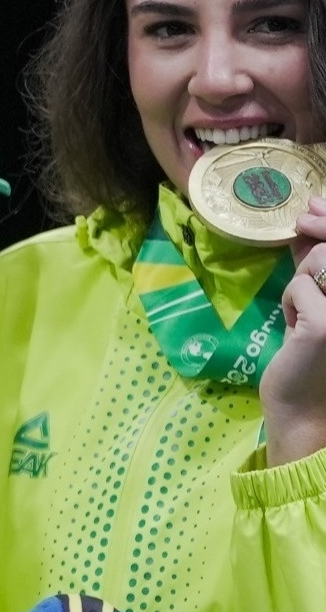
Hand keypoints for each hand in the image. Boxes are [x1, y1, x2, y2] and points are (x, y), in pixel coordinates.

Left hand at [260, 195, 325, 463]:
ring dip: (302, 281)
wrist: (302, 408)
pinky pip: (299, 286)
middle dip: (321, 231)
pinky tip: (295, 329)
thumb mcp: (317, 302)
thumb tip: (311, 216)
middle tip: (304, 217)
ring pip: (321, 262)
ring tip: (301, 312)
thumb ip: (318, 265)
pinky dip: (290, 303)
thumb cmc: (310, 356)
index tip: (317, 202)